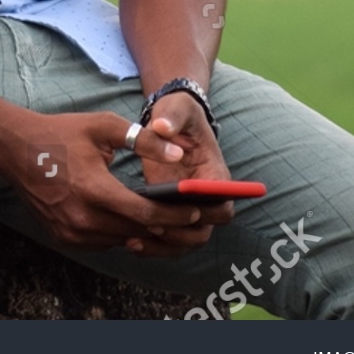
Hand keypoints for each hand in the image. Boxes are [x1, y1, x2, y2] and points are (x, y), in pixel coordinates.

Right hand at [6, 109, 207, 255]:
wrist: (16, 149)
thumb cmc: (61, 133)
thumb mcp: (103, 126)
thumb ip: (144, 140)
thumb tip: (178, 153)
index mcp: (95, 190)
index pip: (144, 214)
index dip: (173, 215)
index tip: (195, 210)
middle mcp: (83, 219)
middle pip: (136, 232)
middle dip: (165, 226)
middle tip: (189, 218)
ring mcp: (71, 233)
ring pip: (120, 241)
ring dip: (142, 232)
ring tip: (166, 220)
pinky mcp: (63, 238)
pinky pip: (101, 242)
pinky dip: (118, 234)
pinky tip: (131, 221)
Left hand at [128, 92, 233, 256]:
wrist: (168, 120)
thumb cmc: (178, 114)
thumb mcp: (177, 108)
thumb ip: (172, 115)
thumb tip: (162, 127)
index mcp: (214, 174)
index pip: (224, 206)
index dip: (210, 214)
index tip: (185, 207)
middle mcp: (205, 198)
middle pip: (203, 231)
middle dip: (180, 234)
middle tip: (153, 226)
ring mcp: (187, 208)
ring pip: (184, 241)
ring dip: (163, 245)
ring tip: (133, 240)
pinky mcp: (168, 212)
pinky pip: (166, 239)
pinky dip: (152, 245)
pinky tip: (129, 241)